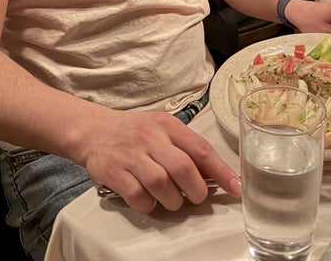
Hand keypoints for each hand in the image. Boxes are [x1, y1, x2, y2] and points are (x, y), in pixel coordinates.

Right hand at [81, 109, 241, 212]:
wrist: (93, 130)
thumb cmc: (135, 132)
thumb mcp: (162, 129)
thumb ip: (185, 147)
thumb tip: (214, 174)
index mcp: (167, 124)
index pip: (200, 149)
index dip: (221, 171)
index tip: (236, 187)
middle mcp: (150, 136)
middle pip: (183, 169)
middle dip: (196, 191)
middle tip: (195, 197)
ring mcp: (131, 154)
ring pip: (162, 185)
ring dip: (173, 201)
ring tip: (172, 199)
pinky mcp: (113, 171)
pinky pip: (138, 196)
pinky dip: (149, 205)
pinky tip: (149, 200)